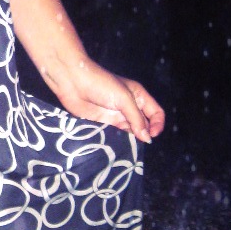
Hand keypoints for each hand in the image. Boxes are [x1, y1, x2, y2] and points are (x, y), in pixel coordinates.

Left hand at [51, 57, 165, 143]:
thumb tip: (147, 138)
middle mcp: (129, 107)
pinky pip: (115, 135)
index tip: (152, 135)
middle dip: (143, 135)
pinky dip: (117, 142)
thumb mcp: (124, 99)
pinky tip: (116, 147)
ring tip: (127, 147)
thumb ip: (136, 119)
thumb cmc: (101, 84)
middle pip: (144, 125)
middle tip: (138, 143)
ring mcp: (116, 116)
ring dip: (130, 140)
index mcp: (138, 97)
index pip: (156, 113)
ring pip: (129, 132)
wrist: (73, 82)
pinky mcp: (103, 123)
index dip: (158, 125)